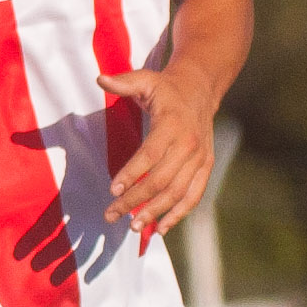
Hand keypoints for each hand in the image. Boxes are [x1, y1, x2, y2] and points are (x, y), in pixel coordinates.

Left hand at [97, 65, 219, 236]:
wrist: (201, 89)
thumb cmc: (166, 88)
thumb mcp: (146, 79)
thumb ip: (124, 82)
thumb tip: (100, 78)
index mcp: (172, 124)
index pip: (151, 154)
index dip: (132, 173)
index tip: (112, 190)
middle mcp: (189, 144)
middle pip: (161, 179)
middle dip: (135, 200)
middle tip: (111, 214)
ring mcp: (200, 158)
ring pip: (177, 192)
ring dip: (155, 212)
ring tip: (133, 227)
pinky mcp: (206, 167)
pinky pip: (194, 196)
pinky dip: (179, 214)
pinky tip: (160, 229)